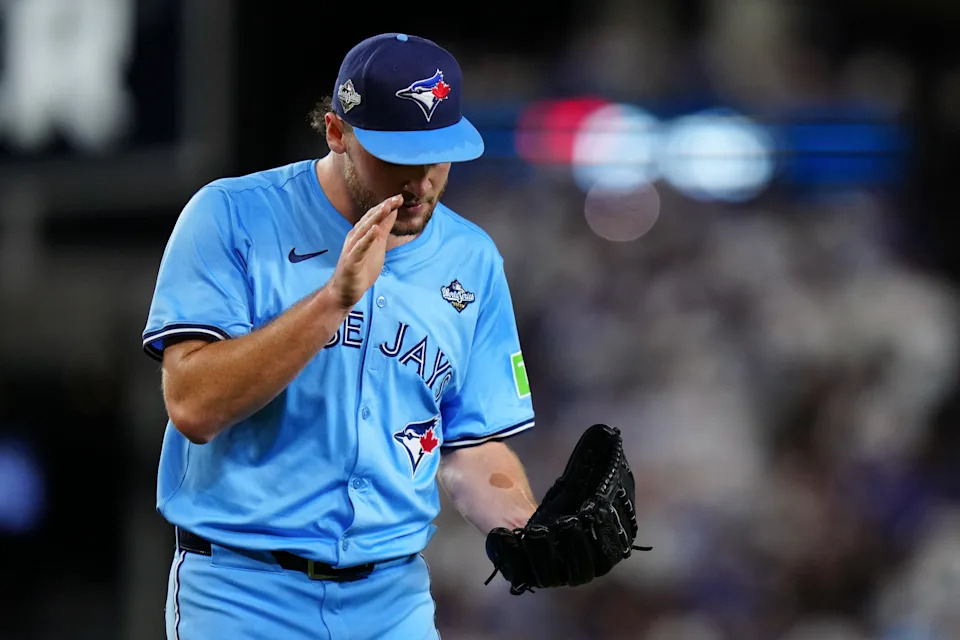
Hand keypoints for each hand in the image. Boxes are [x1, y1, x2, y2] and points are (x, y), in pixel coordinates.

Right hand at [328, 194, 401, 309]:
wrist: (344, 291)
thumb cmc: (361, 268)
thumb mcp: (378, 246)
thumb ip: (384, 229)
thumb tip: (393, 213)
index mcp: (361, 233)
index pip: (374, 216)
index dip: (387, 206)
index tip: (400, 197)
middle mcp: (355, 237)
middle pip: (370, 219)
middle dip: (383, 207)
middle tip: (397, 197)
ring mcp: (352, 248)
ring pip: (364, 230)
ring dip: (375, 218)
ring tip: (387, 207)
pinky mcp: (351, 261)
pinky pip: (360, 248)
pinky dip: (367, 238)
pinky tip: (375, 230)